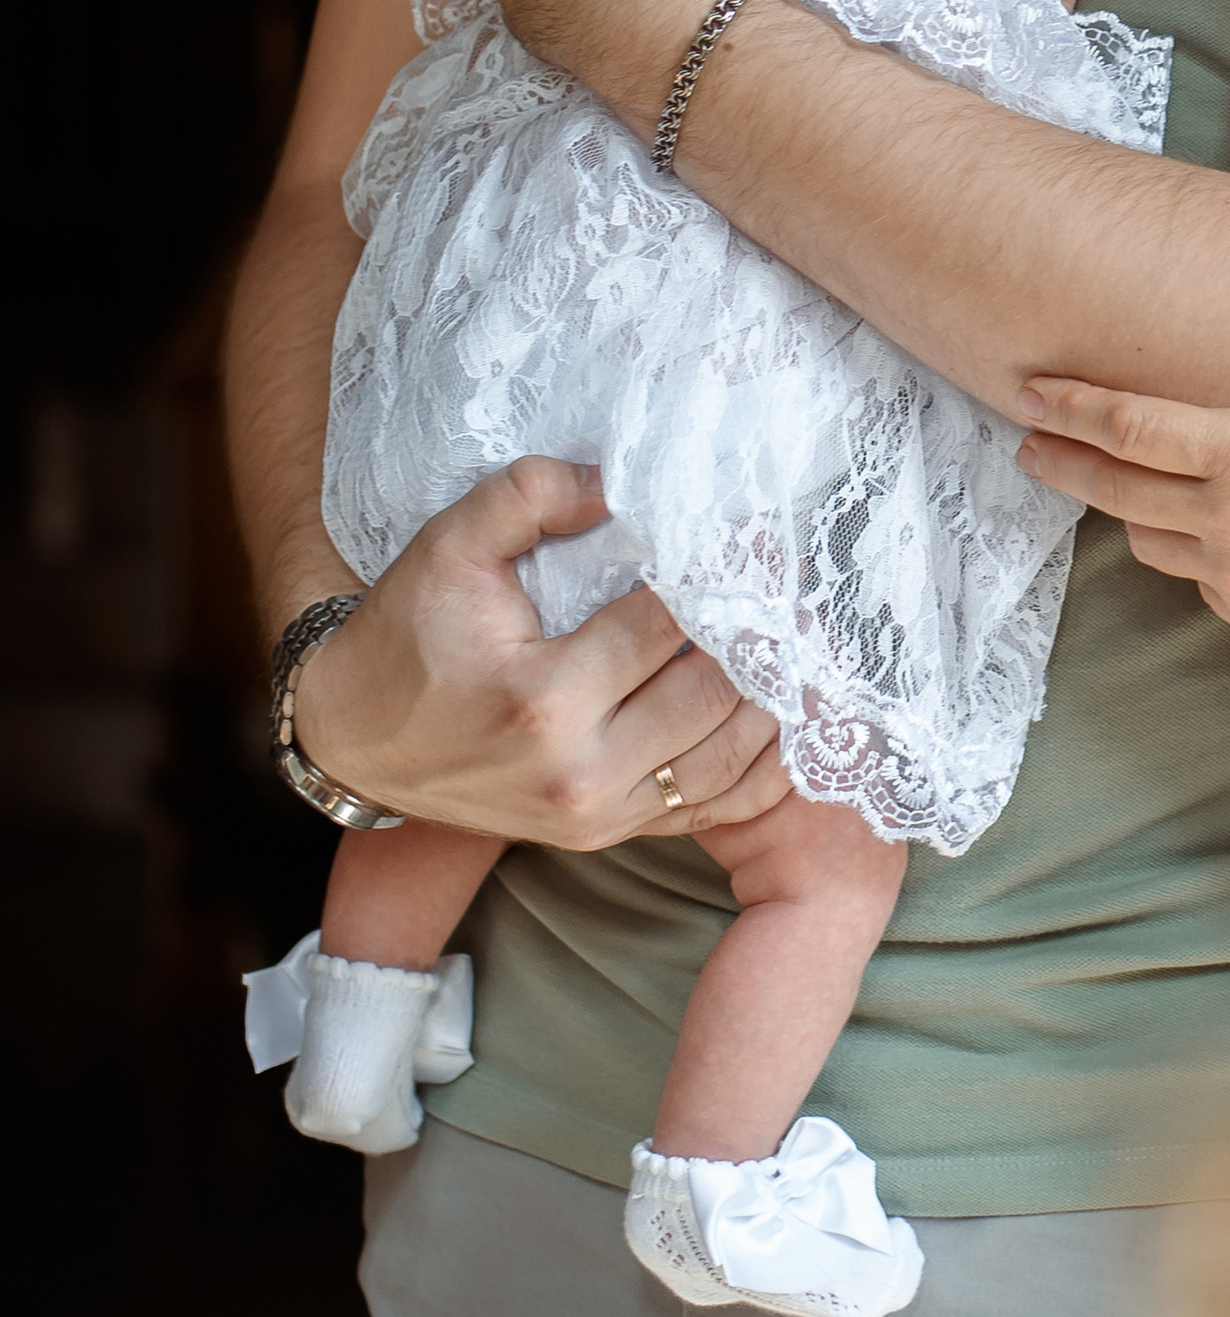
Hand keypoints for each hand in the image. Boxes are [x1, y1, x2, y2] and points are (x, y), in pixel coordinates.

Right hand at [293, 458, 793, 844]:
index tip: (749, 539)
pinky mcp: (605, 834)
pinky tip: (776, 712)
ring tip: (787, 639)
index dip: (718, 576)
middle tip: (783, 586)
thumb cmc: (407, 635)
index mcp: (544, 698)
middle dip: (755, 634)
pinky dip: (758, 763)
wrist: (355, 741)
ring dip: (770, 697)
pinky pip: (713, 807)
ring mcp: (597, 814)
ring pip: (729, 757)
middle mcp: (579, 770)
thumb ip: (532, 494)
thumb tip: (617, 482)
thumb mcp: (450, 545)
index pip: (667, 626)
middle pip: (712, 694)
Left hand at [1015, 216, 1229, 680]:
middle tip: (1027, 441)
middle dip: (1061, 460)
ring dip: (1124, 507)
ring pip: (1145, 538)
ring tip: (1116, 482)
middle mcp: (1225, 519)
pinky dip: (1186, 550)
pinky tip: (1204, 531)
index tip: (1028, 391)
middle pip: (1111, 487)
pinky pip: (1193, 578)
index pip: (1130, 426)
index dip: (1072, 405)